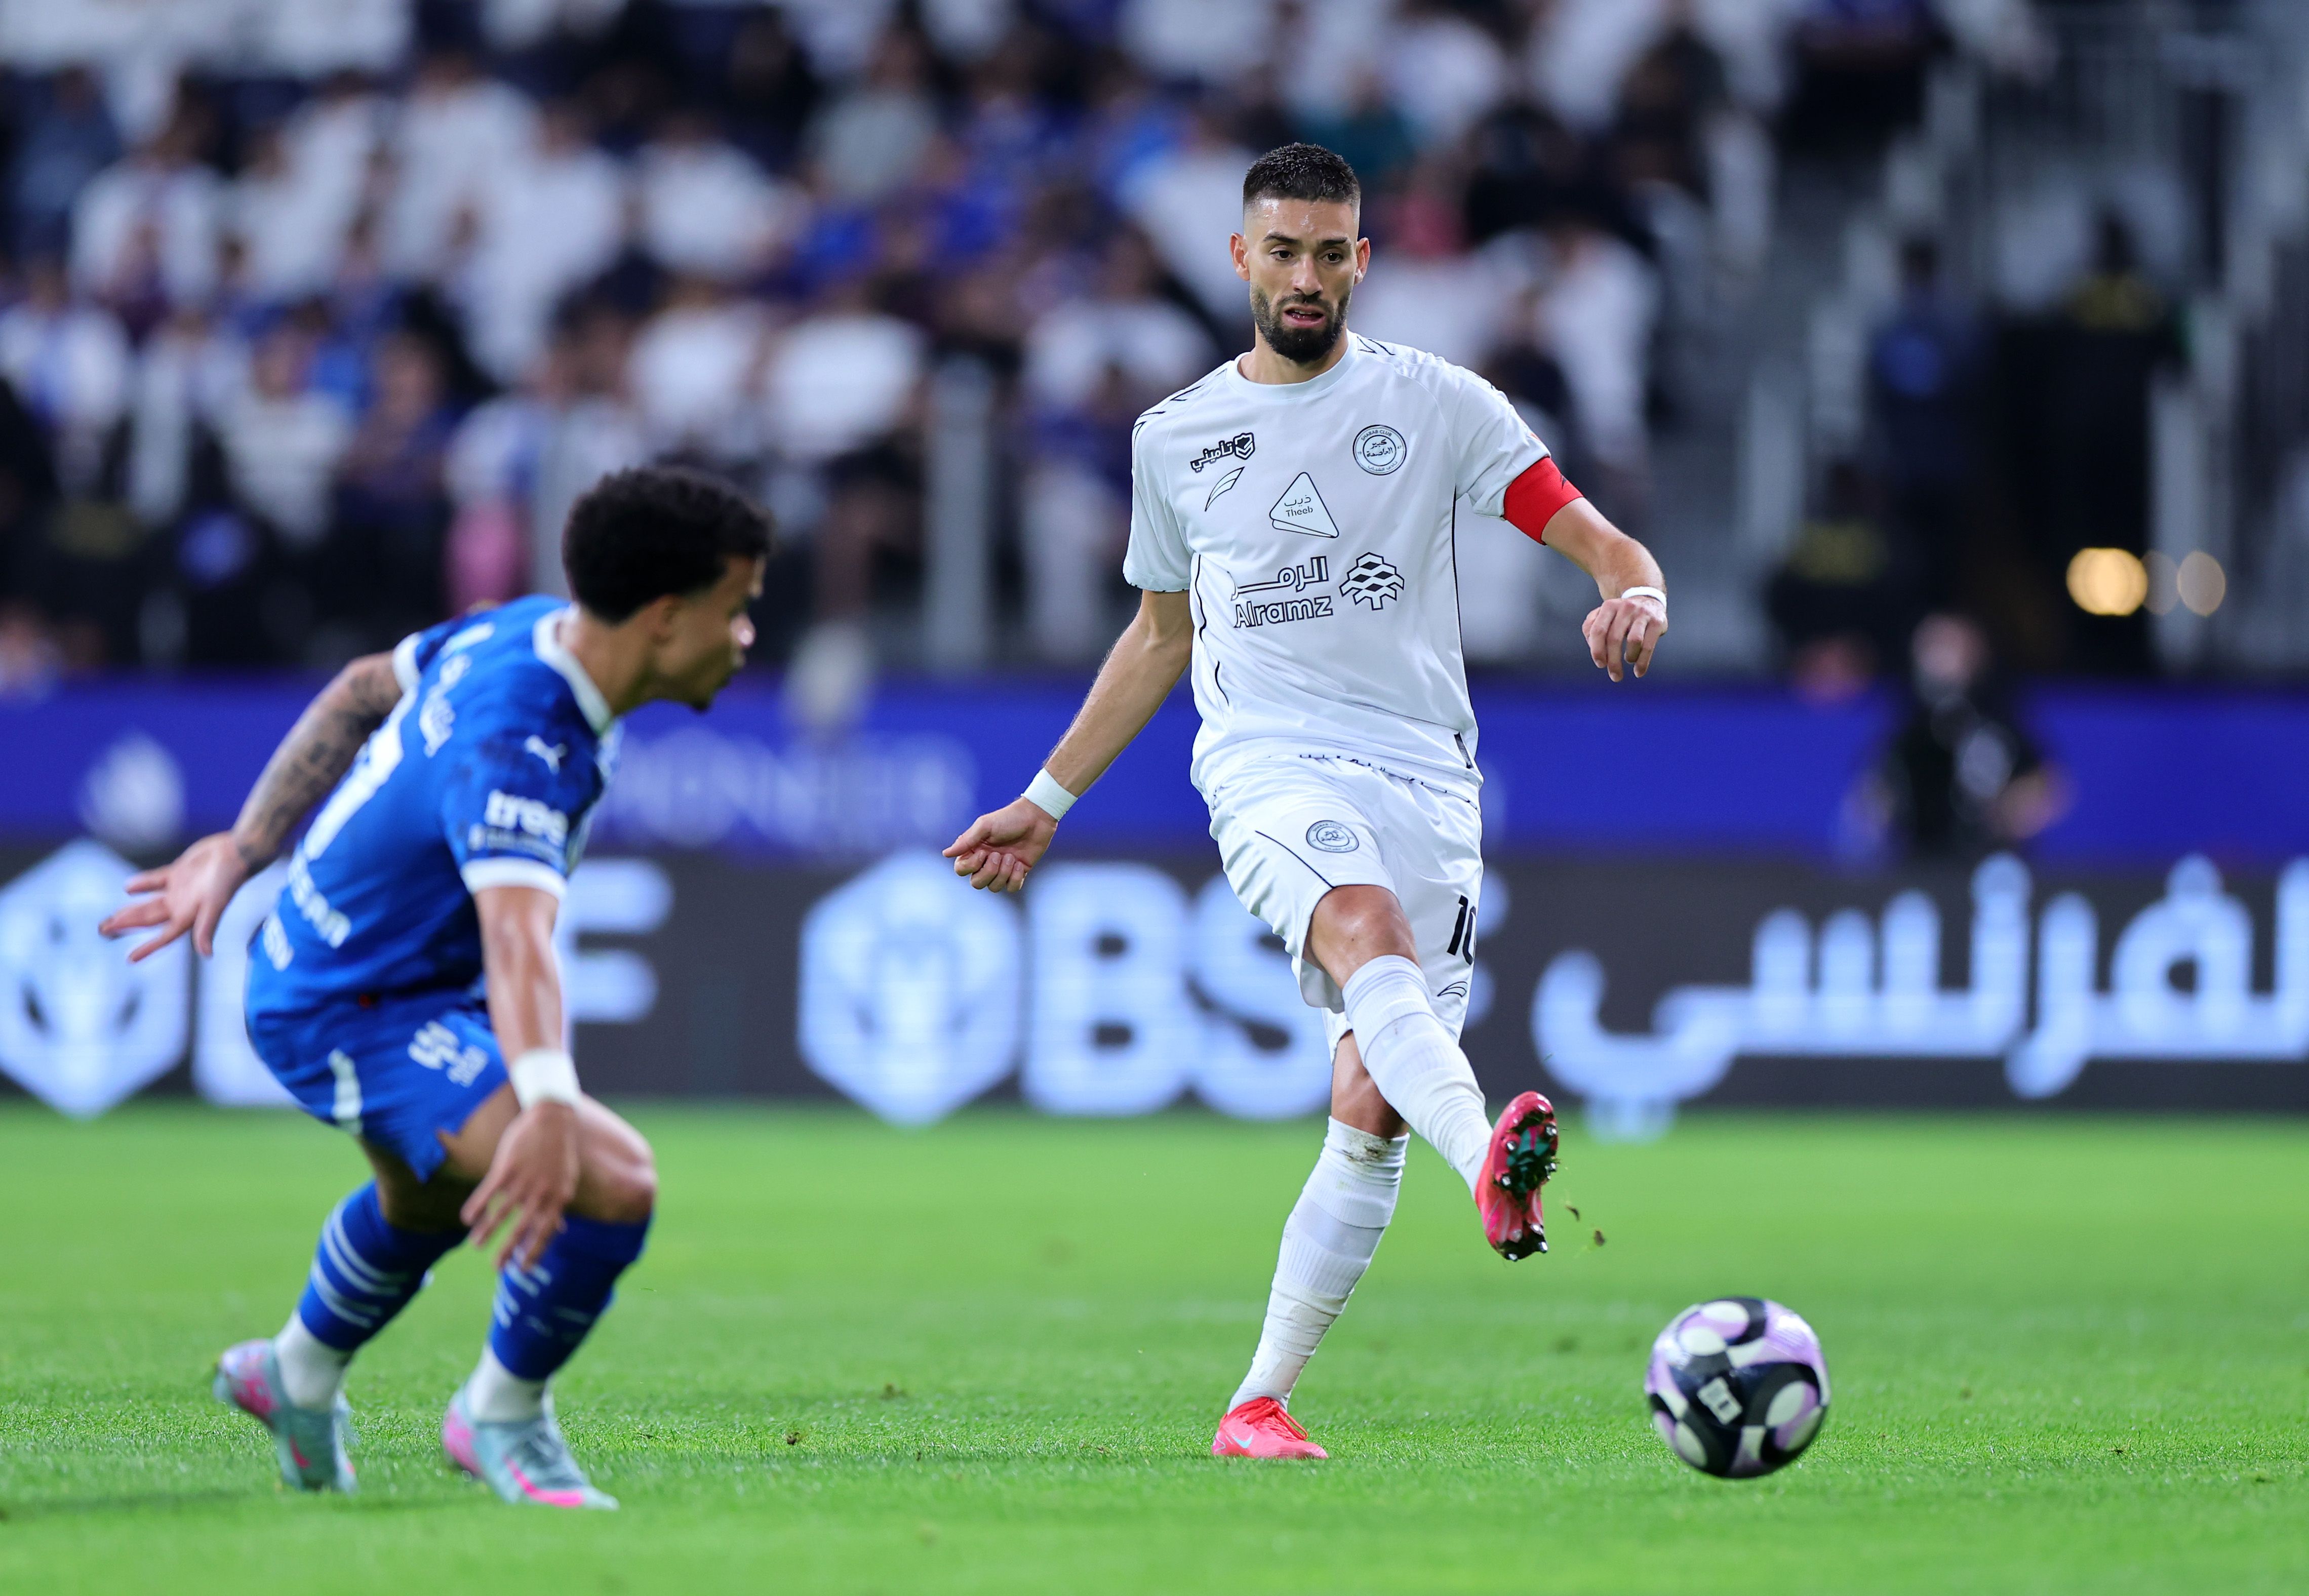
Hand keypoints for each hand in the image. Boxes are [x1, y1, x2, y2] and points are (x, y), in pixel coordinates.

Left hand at [98, 832, 257, 960]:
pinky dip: (141, 885)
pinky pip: (155, 881)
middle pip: (149, 920)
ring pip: (149, 903)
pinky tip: (128, 888)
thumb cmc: (228, 880)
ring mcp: (179, 889)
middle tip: (103, 930)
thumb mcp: (215, 904)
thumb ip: (207, 928)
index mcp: (189, 916)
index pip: (164, 937)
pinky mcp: (179, 872)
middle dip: (127, 925)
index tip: (130, 959)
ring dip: (131, 910)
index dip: (148, 948)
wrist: (237, 852)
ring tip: (111, 917)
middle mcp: (182, 906)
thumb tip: (207, 954)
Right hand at [462, 1101, 580, 1269]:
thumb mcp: (565, 1180)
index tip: (523, 1269)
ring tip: (476, 1244)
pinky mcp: (507, 1166)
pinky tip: (467, 1218)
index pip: (546, 1231)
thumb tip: (559, 1230)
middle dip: (508, 1250)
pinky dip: (477, 1206)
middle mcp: (542, 1191)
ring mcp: (524, 1179)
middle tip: (497, 1267)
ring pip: (502, 1212)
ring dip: (487, 1231)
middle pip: (522, 1227)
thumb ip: (557, 1206)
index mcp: (559, 1197)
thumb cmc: (558, 1152)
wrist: (552, 1117)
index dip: (534, 1251)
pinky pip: (489, 1192)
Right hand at [942, 797, 1058, 892]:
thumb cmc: (1009, 819)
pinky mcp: (1018, 873)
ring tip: (1012, 857)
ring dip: (1003, 874)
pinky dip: (1015, 879)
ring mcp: (1002, 869)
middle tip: (998, 856)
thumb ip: (966, 841)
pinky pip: (1012, 888)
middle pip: (976, 883)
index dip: (970, 866)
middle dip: (988, 873)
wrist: (1036, 818)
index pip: (961, 869)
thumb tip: (946, 854)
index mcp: (975, 850)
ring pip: (994, 888)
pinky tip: (1021, 864)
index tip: (983, 852)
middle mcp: (986, 862)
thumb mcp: (985, 826)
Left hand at [1582, 593, 1666, 681]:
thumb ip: (1591, 628)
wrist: (1648, 600)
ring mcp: (1642, 614)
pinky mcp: (1657, 622)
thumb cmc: (1621, 614)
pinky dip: (1642, 662)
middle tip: (1615, 676)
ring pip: (1633, 641)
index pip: (1598, 630)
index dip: (1597, 650)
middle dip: (1613, 661)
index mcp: (1609, 606)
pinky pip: (1648, 646)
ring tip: (1628, 661)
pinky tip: (1638, 672)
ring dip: (1629, 657)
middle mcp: (1625, 607)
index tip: (1600, 664)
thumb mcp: (1604, 615)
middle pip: (1614, 638)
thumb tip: (1592, 647)